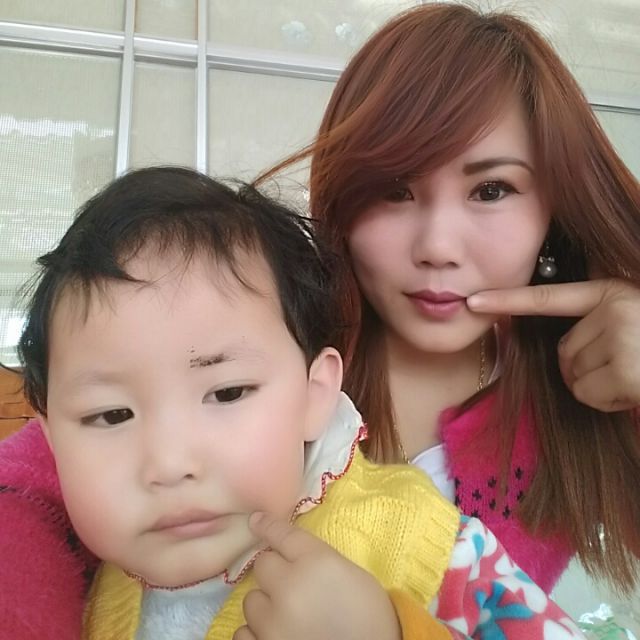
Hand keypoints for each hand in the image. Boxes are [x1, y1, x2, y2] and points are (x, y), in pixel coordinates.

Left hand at [233, 512, 400, 639]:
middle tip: (291, 587)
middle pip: (262, 565)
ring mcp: (272, 622)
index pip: (281, 534)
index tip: (255, 521)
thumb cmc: (371, 620)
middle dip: (275, 573)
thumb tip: (293, 556)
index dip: (267, 526)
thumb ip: (321, 560)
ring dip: (266, 606)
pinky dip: (256, 633)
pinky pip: (243, 633)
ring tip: (287, 617)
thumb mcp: (355, 577)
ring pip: (251, 600)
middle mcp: (288, 587)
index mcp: (316, 562)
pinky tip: (275, 635)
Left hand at [467, 279, 639, 411]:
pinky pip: (585, 394)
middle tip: (624, 364)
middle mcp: (612, 310)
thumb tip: (558, 340)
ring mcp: (620, 339)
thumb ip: (593, 317)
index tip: (473, 300)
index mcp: (610, 292)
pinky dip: (604, 400)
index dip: (506, 300)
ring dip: (596, 385)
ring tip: (632, 374)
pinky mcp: (625, 372)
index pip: (546, 297)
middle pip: (561, 350)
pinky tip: (632, 389)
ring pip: (571, 374)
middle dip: (583, 366)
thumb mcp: (631, 316)